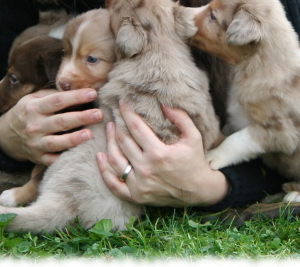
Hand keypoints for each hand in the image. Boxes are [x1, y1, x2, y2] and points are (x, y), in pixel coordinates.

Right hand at [0, 88, 102, 165]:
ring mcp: (35, 143)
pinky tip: (79, 153)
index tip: (92, 93)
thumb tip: (78, 91)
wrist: (6, 135)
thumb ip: (53, 95)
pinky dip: (64, 157)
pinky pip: (52, 160)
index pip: (57, 101)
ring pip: (57, 142)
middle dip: (81, 117)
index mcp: (33, 108)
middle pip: (60, 121)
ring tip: (90, 134)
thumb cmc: (27, 112)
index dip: (75, 97)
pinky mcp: (37, 158)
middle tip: (99, 114)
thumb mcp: (33, 98)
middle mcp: (34, 126)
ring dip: (74, 139)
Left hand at [96, 101, 228, 206]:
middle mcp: (146, 169)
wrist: (199, 191)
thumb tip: (164, 103)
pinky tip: (100, 156)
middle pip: (123, 141)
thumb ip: (180, 118)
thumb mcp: (193, 137)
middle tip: (114, 115)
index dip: (127, 113)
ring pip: (115, 160)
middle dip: (117, 125)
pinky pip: (113, 184)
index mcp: (158, 153)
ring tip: (109, 129)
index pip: (135, 127)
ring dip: (109, 142)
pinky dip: (104, 170)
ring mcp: (139, 185)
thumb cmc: (195, 161)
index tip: (122, 103)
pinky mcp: (136, 196)